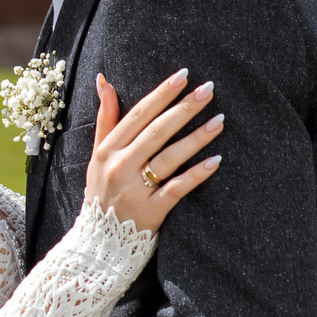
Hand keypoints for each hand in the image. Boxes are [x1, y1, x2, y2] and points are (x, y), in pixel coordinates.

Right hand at [86, 69, 223, 232]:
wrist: (100, 240)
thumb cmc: (102, 190)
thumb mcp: (97, 154)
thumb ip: (104, 118)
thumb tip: (104, 79)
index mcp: (107, 150)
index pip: (137, 115)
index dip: (161, 94)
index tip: (183, 76)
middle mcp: (119, 167)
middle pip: (156, 132)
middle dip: (183, 109)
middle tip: (208, 89)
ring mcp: (135, 191)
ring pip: (168, 158)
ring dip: (195, 138)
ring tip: (219, 121)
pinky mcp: (151, 212)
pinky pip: (177, 189)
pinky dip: (196, 174)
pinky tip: (216, 161)